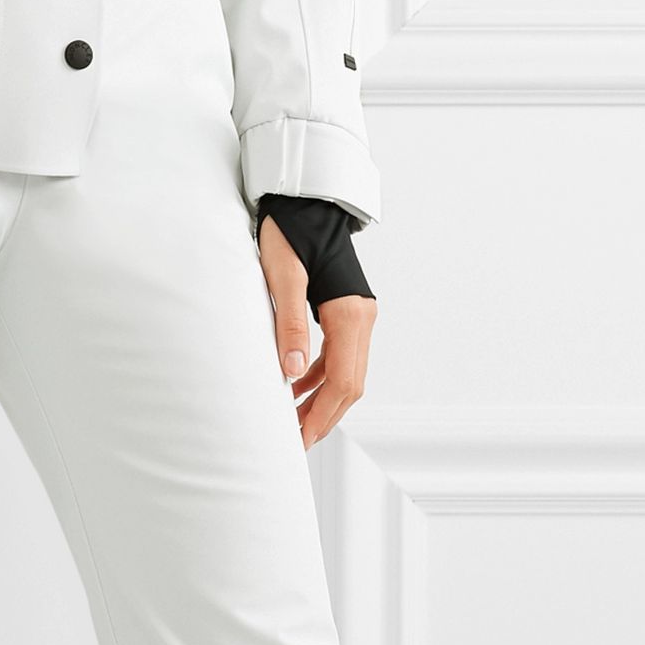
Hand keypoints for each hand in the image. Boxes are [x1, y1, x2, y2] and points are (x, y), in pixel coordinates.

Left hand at [258, 214, 376, 448]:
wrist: (302, 202)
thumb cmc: (289, 232)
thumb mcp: (282, 277)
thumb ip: (289, 324)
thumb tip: (290, 373)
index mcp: (351, 314)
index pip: (342, 381)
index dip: (321, 414)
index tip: (298, 439)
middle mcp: (362, 317)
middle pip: (350, 384)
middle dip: (323, 416)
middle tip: (294, 441)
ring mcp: (357, 315)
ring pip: (345, 373)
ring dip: (321, 400)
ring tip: (292, 421)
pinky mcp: (344, 312)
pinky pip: (337, 356)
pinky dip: (319, 377)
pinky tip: (295, 387)